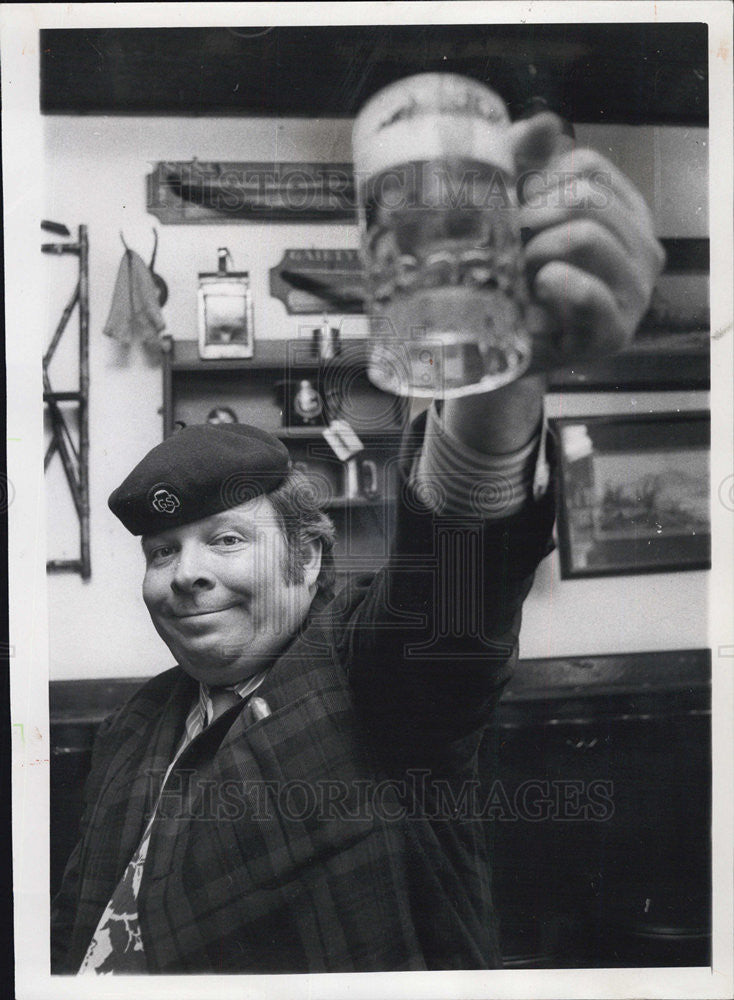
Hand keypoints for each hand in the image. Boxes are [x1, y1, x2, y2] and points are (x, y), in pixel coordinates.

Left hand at [511, 112, 665, 366]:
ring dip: (535, 251)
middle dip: (533, 217)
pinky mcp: (614, 332)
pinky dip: (552, 284)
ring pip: (585, 234)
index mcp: (625, 212)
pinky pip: (586, 291)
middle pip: (586, 197)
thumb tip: (545, 123)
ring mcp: (634, 292)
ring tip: (520, 275)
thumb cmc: (511, 278)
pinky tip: (537, 292)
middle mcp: (642, 247)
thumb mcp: (512, 215)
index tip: (513, 213)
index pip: (587, 165)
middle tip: (509, 248)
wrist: (496, 349)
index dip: (536, 182)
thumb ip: (523, 163)